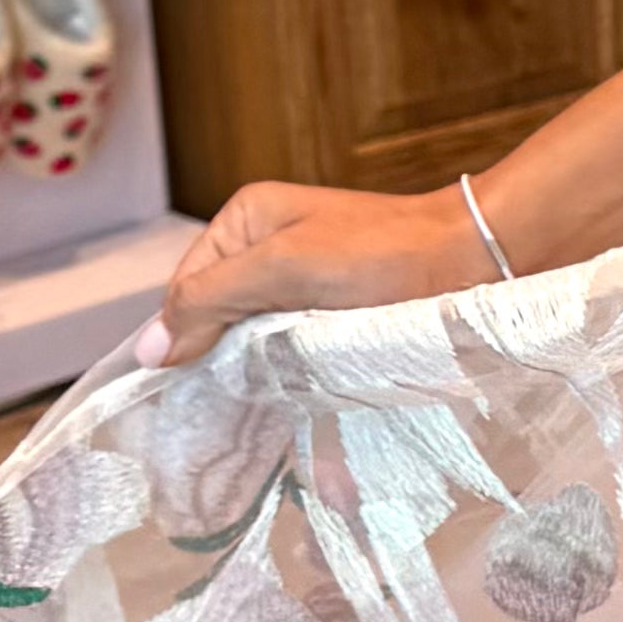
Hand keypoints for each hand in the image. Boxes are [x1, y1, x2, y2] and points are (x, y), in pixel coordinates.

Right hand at [140, 175, 487, 368]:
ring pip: (252, 333)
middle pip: (217, 313)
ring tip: (260, 402)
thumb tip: (150, 349)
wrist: (472, 261)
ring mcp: (300, 276)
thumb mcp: (284, 269)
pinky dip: (287, 368)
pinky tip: (292, 393)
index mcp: (245, 219)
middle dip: (221, 354)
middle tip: (229, 402)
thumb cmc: (382, 257)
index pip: (186, 288)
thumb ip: (213, 301)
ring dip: (255, 367)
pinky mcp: (331, 307)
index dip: (185, 336)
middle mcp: (266, 243)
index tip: (193, 386)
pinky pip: (289, 342)